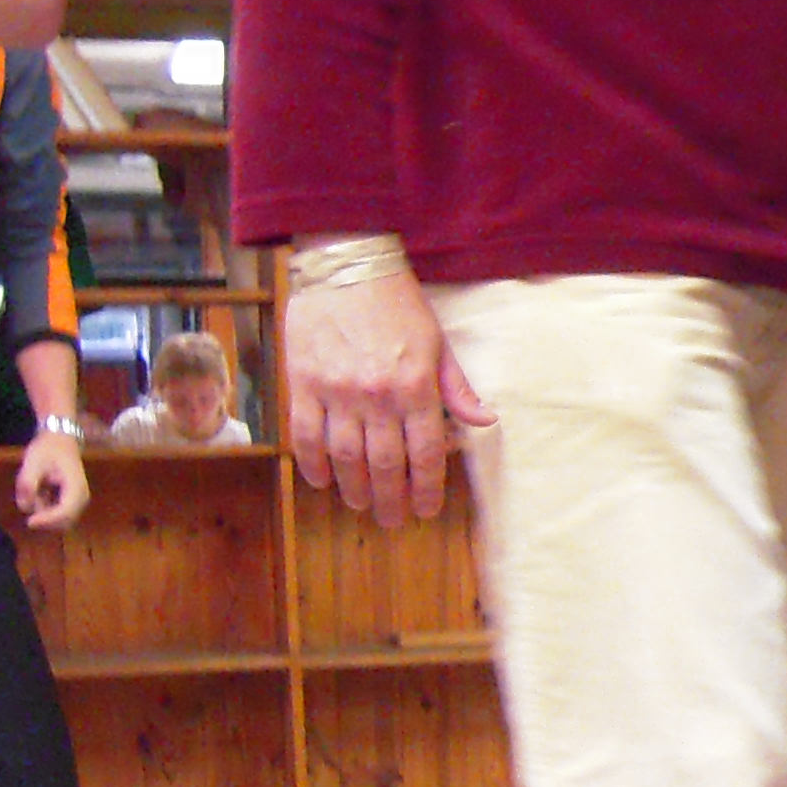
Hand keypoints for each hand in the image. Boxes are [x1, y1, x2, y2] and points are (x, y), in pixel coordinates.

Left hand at [13, 428, 88, 529]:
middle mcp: (81, 498)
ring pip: (60, 522)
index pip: (65, 512)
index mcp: (76, 486)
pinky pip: (58, 516)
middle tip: (29, 502)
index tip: (29, 521)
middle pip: (65, 522)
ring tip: (35, 490)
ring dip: (43, 513)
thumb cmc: (48, 449)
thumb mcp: (33, 462)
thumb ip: (28, 484)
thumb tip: (26, 507)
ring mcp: (78, 502)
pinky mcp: (71, 503)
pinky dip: (44, 510)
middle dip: (44, 519)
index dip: (48, 520)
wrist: (60, 440)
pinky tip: (40, 492)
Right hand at [285, 269, 492, 525]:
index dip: (427, 487)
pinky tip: (323, 481)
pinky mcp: (302, 383)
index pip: (425, 452)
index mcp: (415, 386)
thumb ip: (457, 387)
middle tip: (392, 519)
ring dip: (354, 488)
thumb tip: (484, 421)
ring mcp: (336, 392)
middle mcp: (376, 395)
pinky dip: (313, 465)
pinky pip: (305, 436)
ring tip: (360, 504)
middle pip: (384, 464)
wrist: (345, 266)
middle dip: (390, 499)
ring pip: (345, 457)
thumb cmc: (397, 303)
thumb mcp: (439, 342)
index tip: (426, 509)